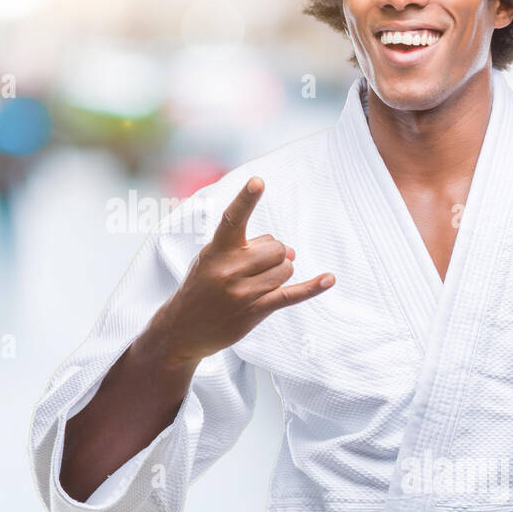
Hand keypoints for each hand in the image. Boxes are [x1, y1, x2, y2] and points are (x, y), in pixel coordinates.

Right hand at [144, 176, 334, 366]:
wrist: (183, 329)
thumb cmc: (201, 287)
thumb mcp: (214, 259)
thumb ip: (249, 248)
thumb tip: (290, 253)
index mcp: (217, 251)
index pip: (233, 219)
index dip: (246, 200)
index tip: (258, 182)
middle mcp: (228, 270)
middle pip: (276, 248)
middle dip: (275, 255)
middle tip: (257, 267)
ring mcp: (242, 293)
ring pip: (285, 270)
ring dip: (280, 274)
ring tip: (259, 283)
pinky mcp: (254, 312)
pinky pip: (290, 295)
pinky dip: (312, 287)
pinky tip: (328, 279)